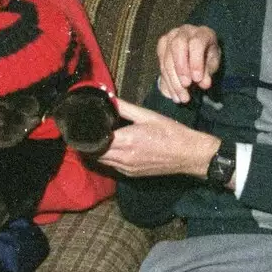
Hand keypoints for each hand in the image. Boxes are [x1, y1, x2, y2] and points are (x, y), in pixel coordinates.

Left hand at [97, 98, 218, 178]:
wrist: (188, 154)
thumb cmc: (170, 132)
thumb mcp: (146, 115)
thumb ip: (124, 107)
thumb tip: (107, 97)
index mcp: (126, 140)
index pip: (95, 139)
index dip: (86, 133)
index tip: (82, 125)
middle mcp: (124, 157)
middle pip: (94, 153)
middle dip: (88, 142)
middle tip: (87, 130)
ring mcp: (127, 168)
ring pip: (102, 161)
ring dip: (97, 151)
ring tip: (97, 138)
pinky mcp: (132, 174)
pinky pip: (112, 166)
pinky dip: (108, 158)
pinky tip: (113, 148)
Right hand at [156, 24, 221, 103]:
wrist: (197, 51)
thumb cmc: (207, 56)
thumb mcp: (213, 63)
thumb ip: (208, 72)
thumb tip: (204, 84)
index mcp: (202, 33)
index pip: (196, 43)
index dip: (195, 62)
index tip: (197, 79)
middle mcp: (184, 31)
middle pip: (177, 46)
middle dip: (181, 68)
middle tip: (186, 85)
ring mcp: (170, 37)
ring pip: (167, 58)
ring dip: (173, 80)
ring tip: (182, 97)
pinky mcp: (161, 46)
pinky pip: (161, 65)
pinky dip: (168, 82)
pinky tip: (174, 95)